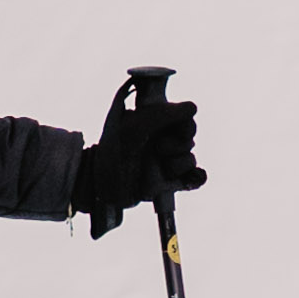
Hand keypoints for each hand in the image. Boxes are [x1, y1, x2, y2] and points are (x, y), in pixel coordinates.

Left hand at [72, 76, 202, 235]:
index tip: (176, 129)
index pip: (183, 115)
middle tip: (158, 149)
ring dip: (178, 165)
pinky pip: (196, 178)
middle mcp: (161, 139)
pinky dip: (197, 178)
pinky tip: (188, 179)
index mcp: (152, 121)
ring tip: (161, 169)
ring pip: (190, 159)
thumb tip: (192, 108)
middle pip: (188, 137)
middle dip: (177, 145)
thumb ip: (161, 115)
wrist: (101, 189)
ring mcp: (166, 161)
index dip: (183, 123)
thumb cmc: (111, 154)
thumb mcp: (132, 129)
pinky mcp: (171, 182)